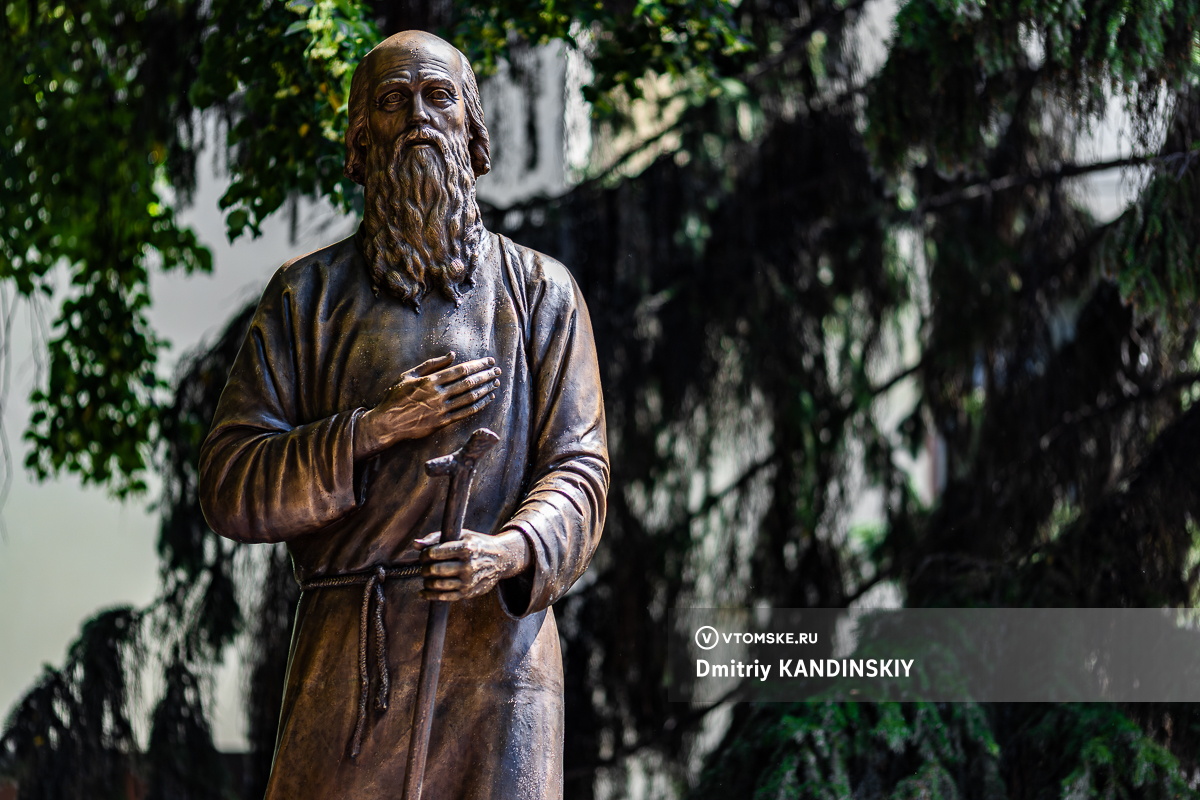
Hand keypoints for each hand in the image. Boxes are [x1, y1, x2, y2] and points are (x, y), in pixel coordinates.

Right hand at [355, 353, 499, 457]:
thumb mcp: (408, 375)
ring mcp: (441, 410)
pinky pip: (465, 413)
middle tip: (497, 370)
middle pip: (468, 383)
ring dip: (485, 389)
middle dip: (485, 375)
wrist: (388, 423)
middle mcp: (438, 395)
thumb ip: (431, 364)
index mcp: (431, 381)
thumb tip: (452, 355)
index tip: (488, 361)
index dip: (477, 365)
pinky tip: (487, 399)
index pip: (461, 370)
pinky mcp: (442, 423)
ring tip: (495, 383)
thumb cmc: (396, 397)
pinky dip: (479, 405)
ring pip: (469, 398)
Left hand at [413, 529, 530, 601]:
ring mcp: (468, 581)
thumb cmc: (476, 544)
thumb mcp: (461, 535)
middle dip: (424, 568)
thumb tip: (415, 545)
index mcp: (466, 548)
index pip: (434, 553)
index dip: (424, 554)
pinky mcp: (468, 592)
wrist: (501, 559)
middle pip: (434, 569)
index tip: (425, 554)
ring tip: (427, 577)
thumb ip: (436, 538)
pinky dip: (430, 596)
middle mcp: (468, 565)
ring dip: (427, 581)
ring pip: (438, 584)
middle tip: (424, 566)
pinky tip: (424, 592)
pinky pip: (445, 597)